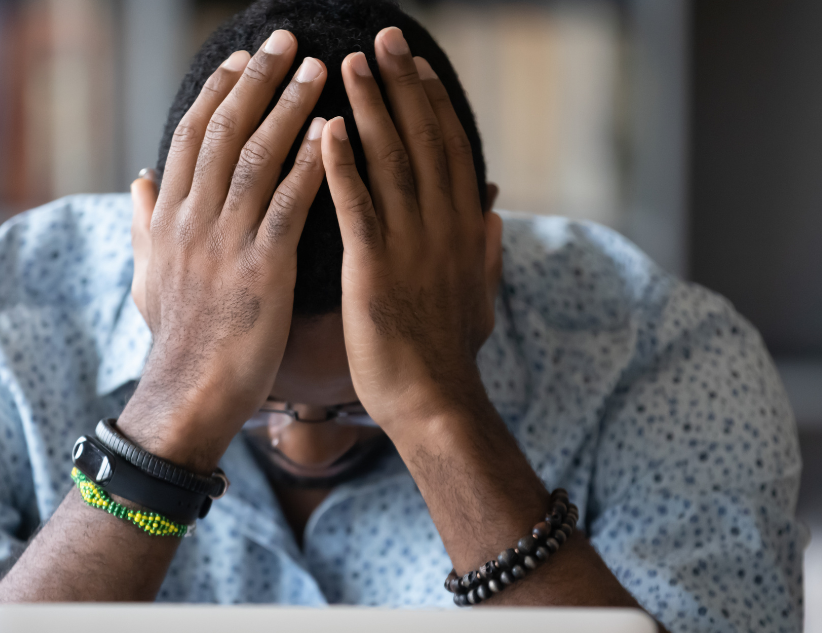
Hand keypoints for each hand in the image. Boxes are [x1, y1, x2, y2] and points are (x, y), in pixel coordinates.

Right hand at [121, 30, 328, 471]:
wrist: (189, 393)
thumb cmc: (177, 338)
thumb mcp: (148, 275)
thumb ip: (143, 223)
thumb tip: (138, 179)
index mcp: (169, 217)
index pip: (191, 136)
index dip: (217, 92)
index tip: (242, 58)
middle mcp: (192, 219)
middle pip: (223, 131)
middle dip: (256, 80)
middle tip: (286, 41)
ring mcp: (225, 242)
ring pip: (256, 157)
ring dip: (289, 107)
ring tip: (320, 70)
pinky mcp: (261, 269)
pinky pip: (287, 204)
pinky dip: (310, 164)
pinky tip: (333, 133)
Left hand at [321, 27, 503, 436]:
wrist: (435, 404)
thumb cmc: (449, 356)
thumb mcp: (481, 298)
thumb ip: (485, 253)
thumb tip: (496, 216)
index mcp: (464, 231)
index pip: (451, 151)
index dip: (433, 103)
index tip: (417, 65)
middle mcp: (443, 227)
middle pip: (424, 140)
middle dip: (402, 86)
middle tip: (383, 39)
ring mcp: (410, 246)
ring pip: (391, 161)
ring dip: (370, 109)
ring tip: (347, 65)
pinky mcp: (375, 269)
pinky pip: (357, 206)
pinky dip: (341, 165)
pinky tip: (324, 131)